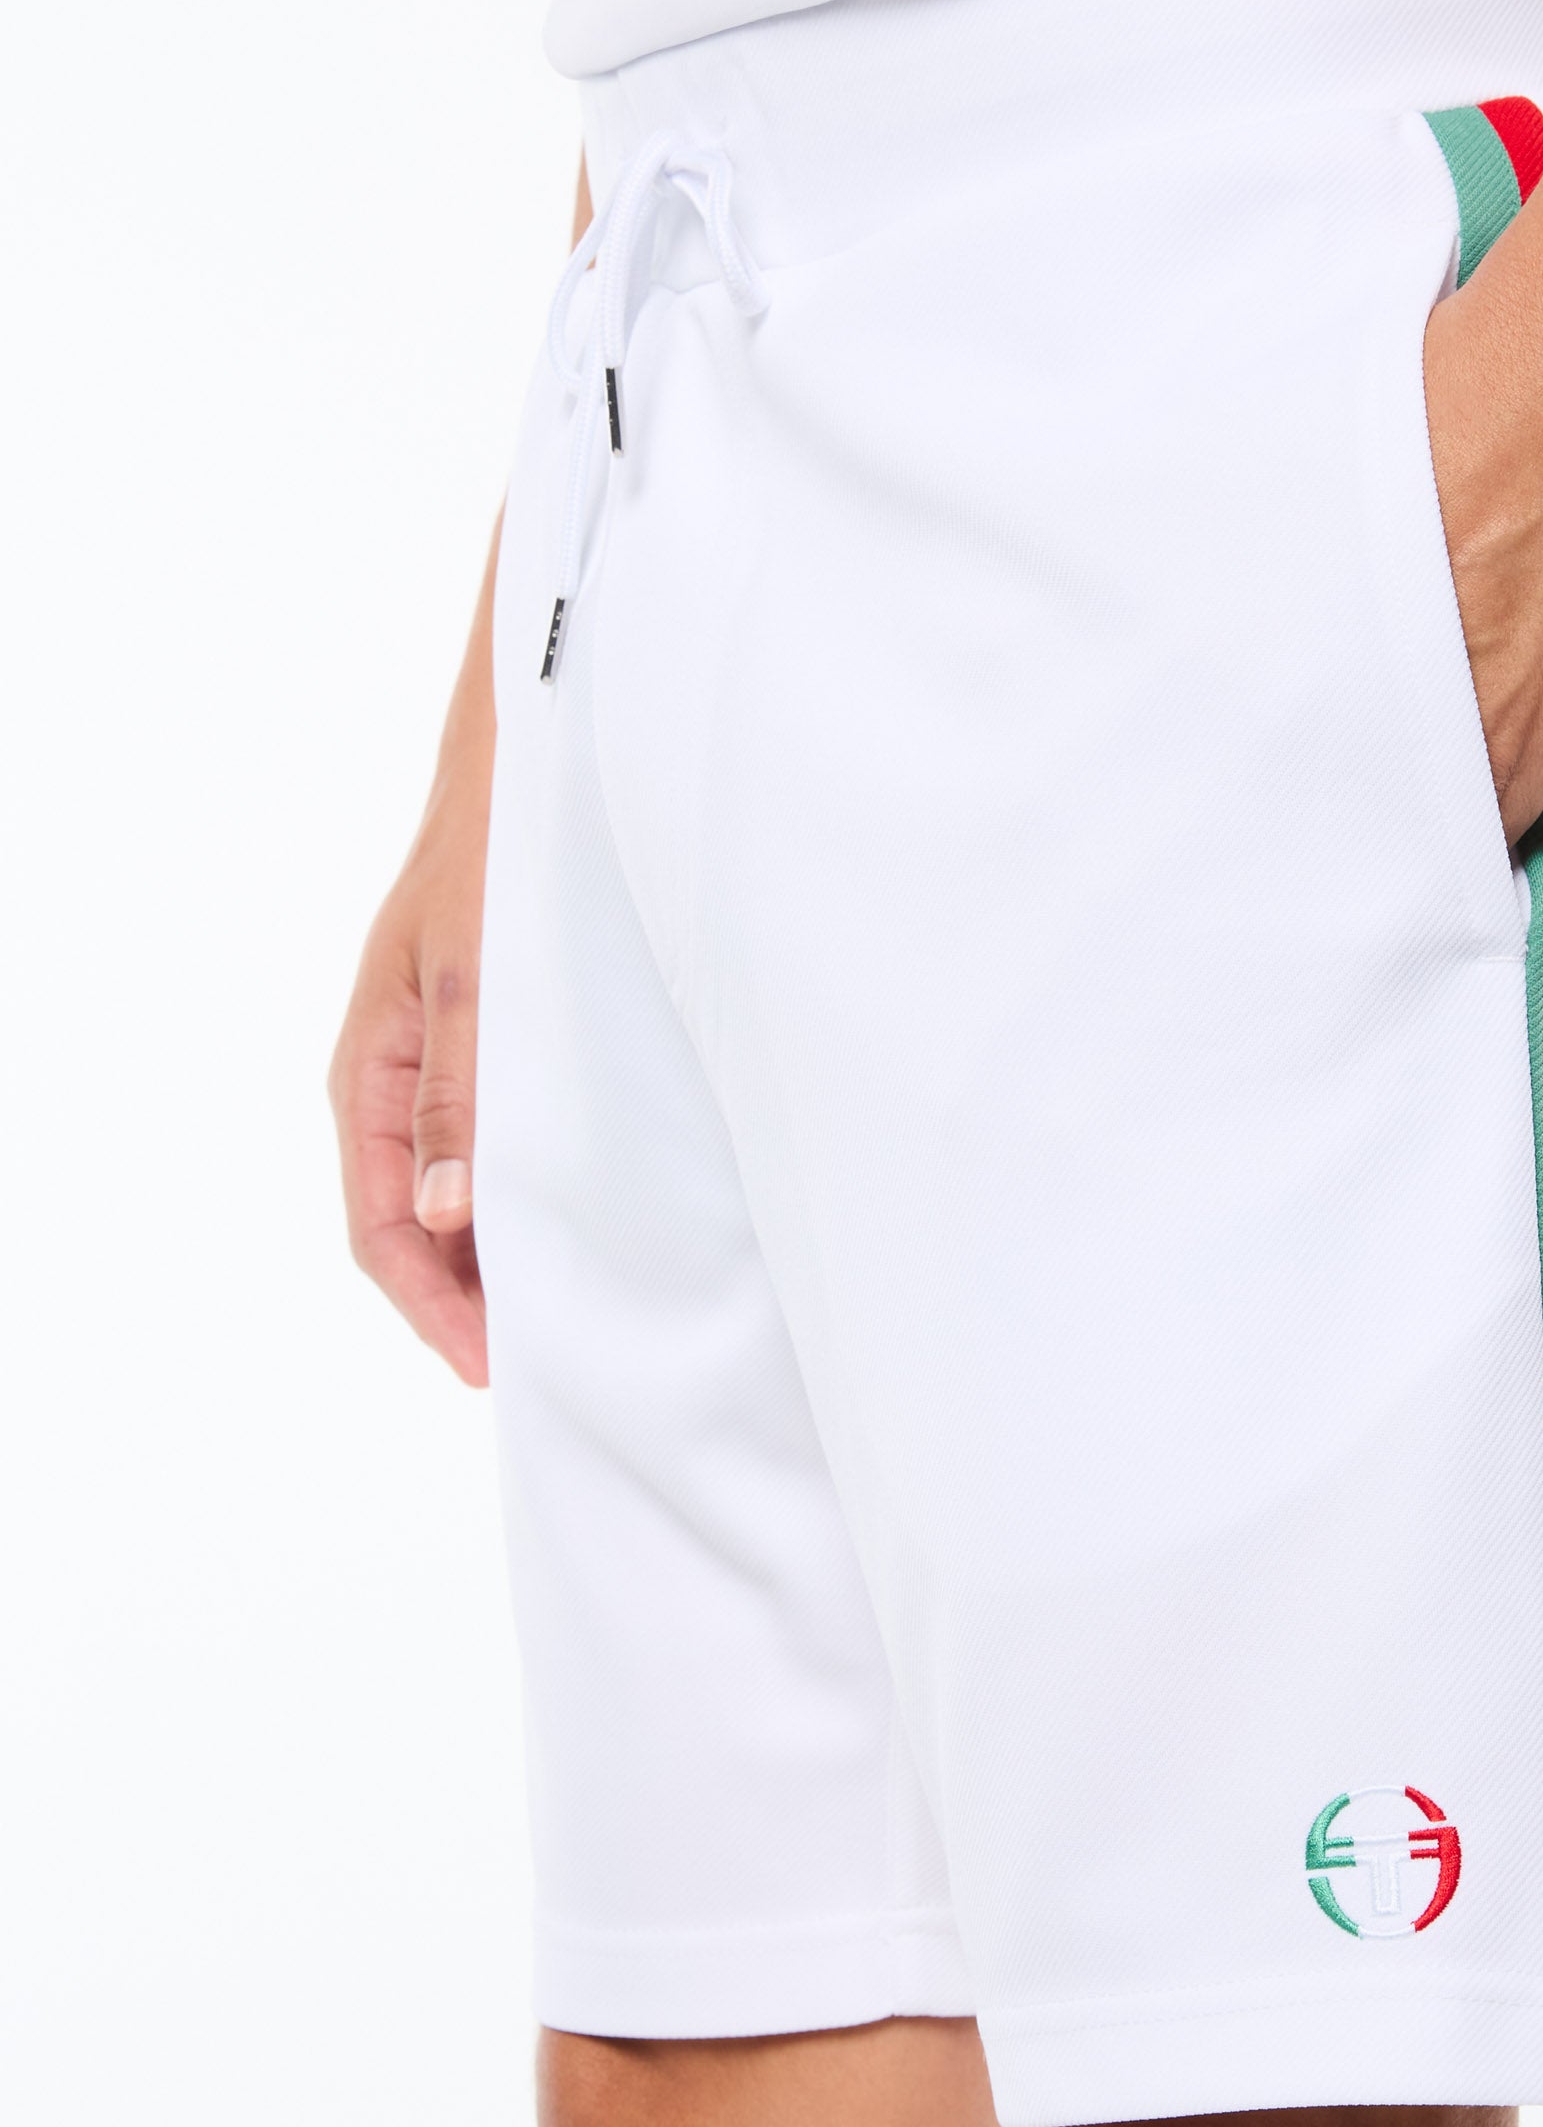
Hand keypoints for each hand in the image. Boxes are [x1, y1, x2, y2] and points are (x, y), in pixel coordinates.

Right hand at [329, 531, 498, 1386]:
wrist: (532, 760)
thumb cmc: (496, 857)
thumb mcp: (480, 978)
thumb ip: (466, 1096)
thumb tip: (453, 1218)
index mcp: (373, 1073)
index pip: (383, 1229)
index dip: (433, 1309)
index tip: (493, 1367)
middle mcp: (403, 1083)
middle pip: (420, 1230)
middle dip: (470, 1301)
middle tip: (549, 1361)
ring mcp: (450, 1070)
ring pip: (463, 1196)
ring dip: (503, 1257)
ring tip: (572, 1311)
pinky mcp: (499, 1051)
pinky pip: (500, 1150)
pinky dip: (530, 1202)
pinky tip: (585, 1226)